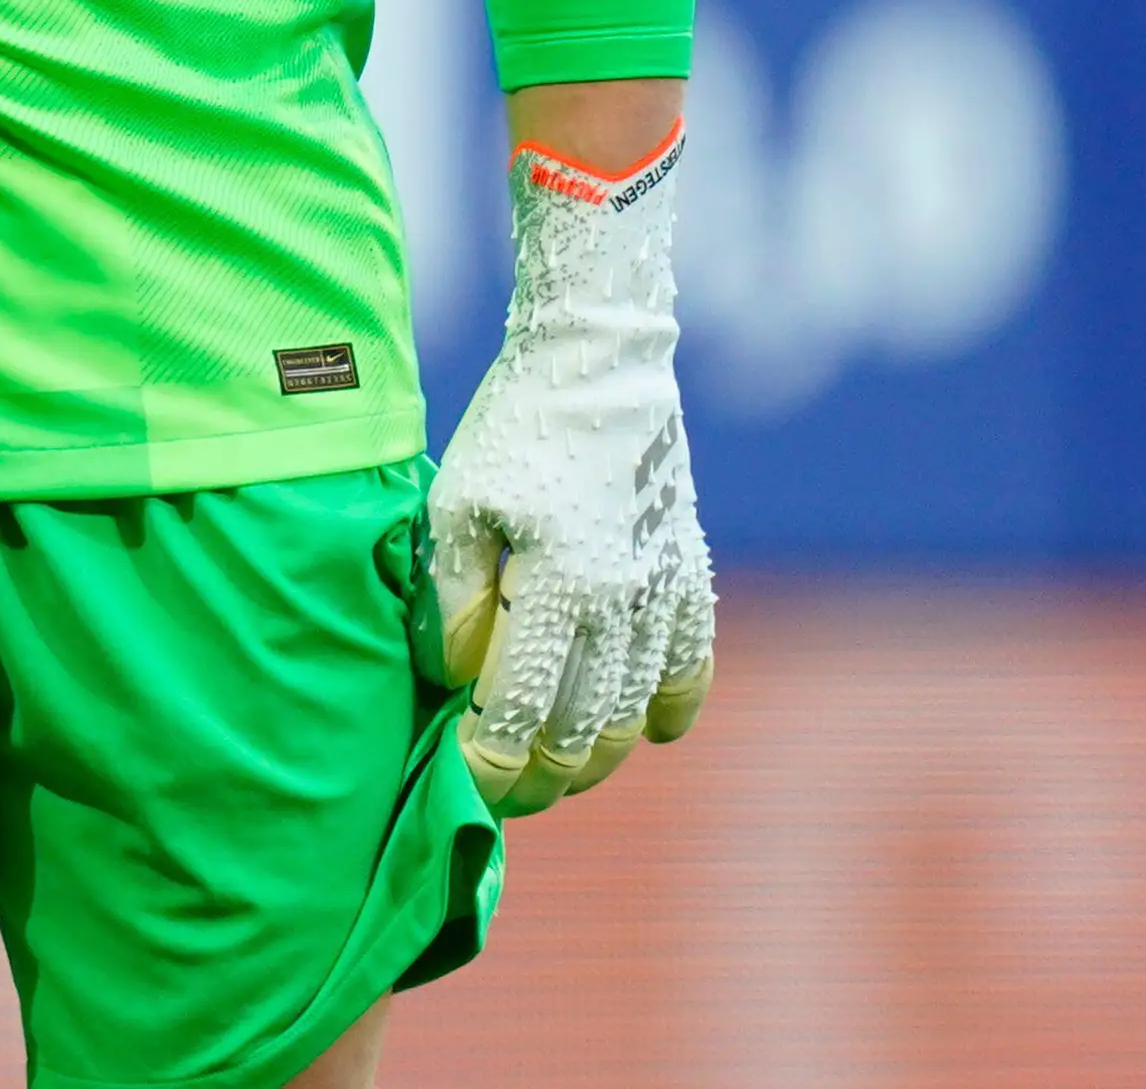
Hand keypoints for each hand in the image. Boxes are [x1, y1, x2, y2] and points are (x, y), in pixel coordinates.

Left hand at [426, 128, 715, 815]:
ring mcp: (663, 593)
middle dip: (536, 778)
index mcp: (558, 586)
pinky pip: (692, 670)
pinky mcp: (688, 573)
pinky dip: (671, 711)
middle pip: (583, 736)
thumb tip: (459, 679)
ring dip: (594, 757)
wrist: (601, 356)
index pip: (520, 714)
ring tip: (553, 765)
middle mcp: (621, 603)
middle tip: (498, 788)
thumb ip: (454, 599)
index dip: (488, 765)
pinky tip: (650, 732)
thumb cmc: (512, 425)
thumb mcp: (456, 502)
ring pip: (635, 717)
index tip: (461, 780)